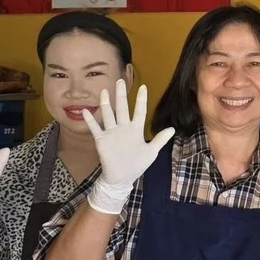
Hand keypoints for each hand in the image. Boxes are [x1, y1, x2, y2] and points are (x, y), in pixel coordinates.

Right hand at [82, 80, 174, 214]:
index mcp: (136, 130)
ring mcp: (112, 133)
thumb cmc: (137, 164)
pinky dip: (90, 120)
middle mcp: (123, 128)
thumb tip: (173, 129)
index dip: (141, 100)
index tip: (143, 87)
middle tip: (119, 81)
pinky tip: (86, 110)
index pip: (139, 112)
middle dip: (121, 95)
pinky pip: (95, 128)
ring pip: (108, 115)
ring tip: (105, 91)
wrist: (122, 177)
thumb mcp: (151, 152)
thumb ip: (160, 139)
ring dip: (106, 103)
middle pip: (122, 108)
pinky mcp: (102, 140)